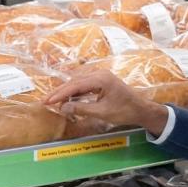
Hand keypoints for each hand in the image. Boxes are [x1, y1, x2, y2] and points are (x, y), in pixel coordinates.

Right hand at [44, 70, 169, 134]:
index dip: (60, 94)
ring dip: (66, 92)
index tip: (47, 101)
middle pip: (74, 82)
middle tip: (46, 101)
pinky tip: (67, 98)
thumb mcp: (102, 112)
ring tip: (53, 100)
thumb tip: (63, 107)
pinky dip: (74, 92)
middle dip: (60, 92)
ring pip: (78, 83)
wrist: (142, 109)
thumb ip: (81, 108)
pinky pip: (84, 85)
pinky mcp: (101, 81)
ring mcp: (100, 76)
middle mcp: (99, 74)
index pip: (75, 85)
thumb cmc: (124, 111)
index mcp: (100, 79)